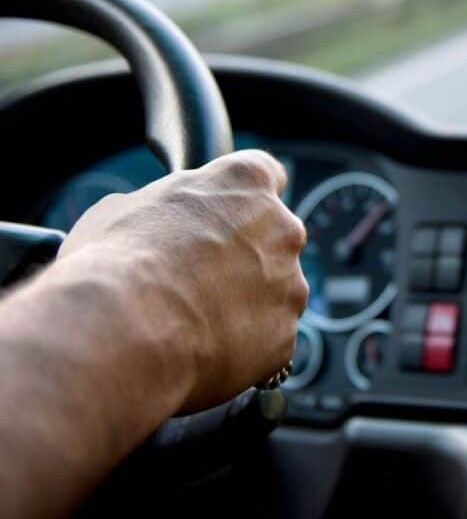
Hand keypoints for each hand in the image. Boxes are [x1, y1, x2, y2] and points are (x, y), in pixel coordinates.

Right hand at [55, 150, 308, 411]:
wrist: (123, 333)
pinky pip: (267, 339)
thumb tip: (156, 222)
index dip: (242, 199)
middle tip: (198, 279)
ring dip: (246, 304)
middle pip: (274, 238)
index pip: (266, 175)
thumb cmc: (115, 263)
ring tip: (191, 322)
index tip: (226, 215)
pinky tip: (201, 351)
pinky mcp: (285, 337)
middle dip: (245, 256)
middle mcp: (283, 229)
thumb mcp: (122, 209)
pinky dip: (242, 347)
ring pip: (275, 293)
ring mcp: (290, 286)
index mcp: (247, 183)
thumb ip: (163, 208)